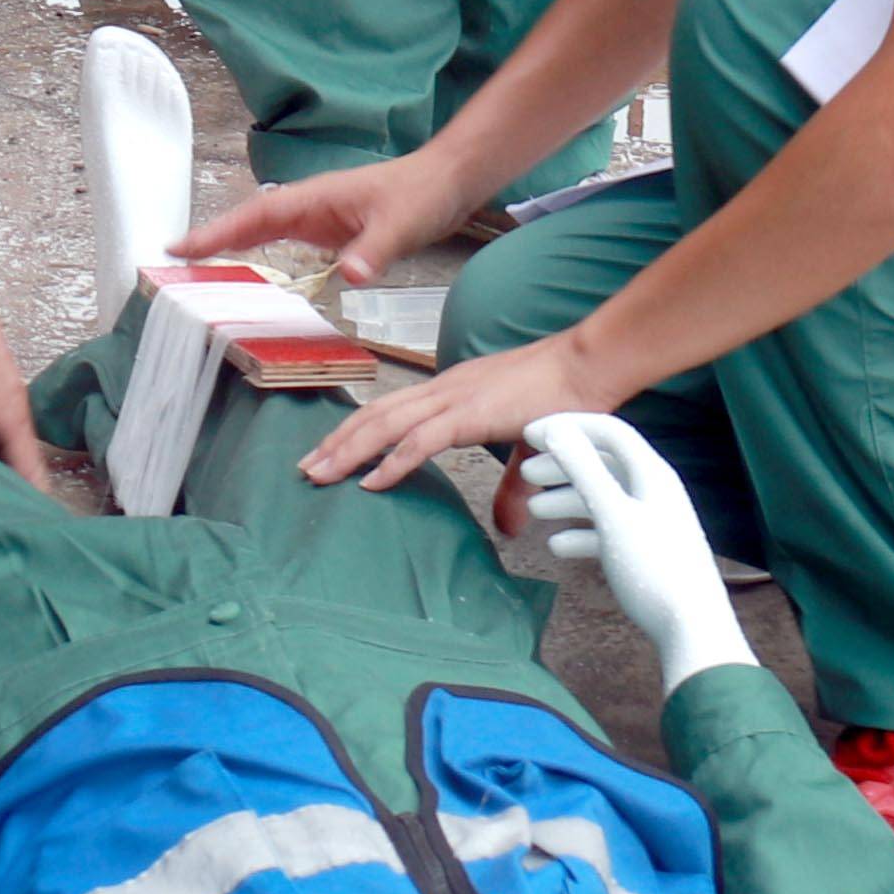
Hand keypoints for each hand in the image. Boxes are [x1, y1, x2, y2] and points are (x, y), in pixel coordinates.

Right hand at [178, 152, 472, 286]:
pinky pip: (286, 247)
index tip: (181, 246)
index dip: (217, 232)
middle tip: (171, 265)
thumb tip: (350, 275)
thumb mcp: (401, 224)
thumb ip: (374, 250)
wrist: (449, 181)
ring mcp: (319, 219)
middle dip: (210, 242)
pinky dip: (262, 259)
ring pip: (263, 235)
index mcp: (315, 198)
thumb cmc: (423, 193)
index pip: (255, 216)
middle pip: (249, 224)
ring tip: (197, 275)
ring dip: (231, 251)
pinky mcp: (331, 232)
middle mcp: (309, 207)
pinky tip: (252, 278)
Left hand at [295, 330, 611, 493]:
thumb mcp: (526, 445)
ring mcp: (454, 399)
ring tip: (320, 474)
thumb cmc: (563, 396)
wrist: (588, 366)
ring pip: (385, 424)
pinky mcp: (469, 414)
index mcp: (451, 391)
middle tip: (305, 469)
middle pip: (375, 414)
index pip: (390, 409)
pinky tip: (369, 481)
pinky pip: (420, 440)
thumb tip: (507, 527)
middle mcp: (443, 390)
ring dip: (349, 450)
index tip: (329, 454)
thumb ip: (511, 485)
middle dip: (337, 442)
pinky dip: (391, 461)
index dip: (357, 431)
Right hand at [516, 415, 744, 693]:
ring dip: (567, 500)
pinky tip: (557, 547)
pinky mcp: (648, 550)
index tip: (528, 435)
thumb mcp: (613, 515)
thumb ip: (584, 470)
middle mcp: (655, 490)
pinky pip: (610, 531)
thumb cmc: (653, 568)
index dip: (568, 426)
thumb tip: (558, 430)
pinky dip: (582, 533)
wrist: (691, 627)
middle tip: (524, 474)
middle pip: (603, 464)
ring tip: (533, 512)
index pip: (609, 431)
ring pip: (603, 498)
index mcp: (652, 473)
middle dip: (562, 465)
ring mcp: (652, 521)